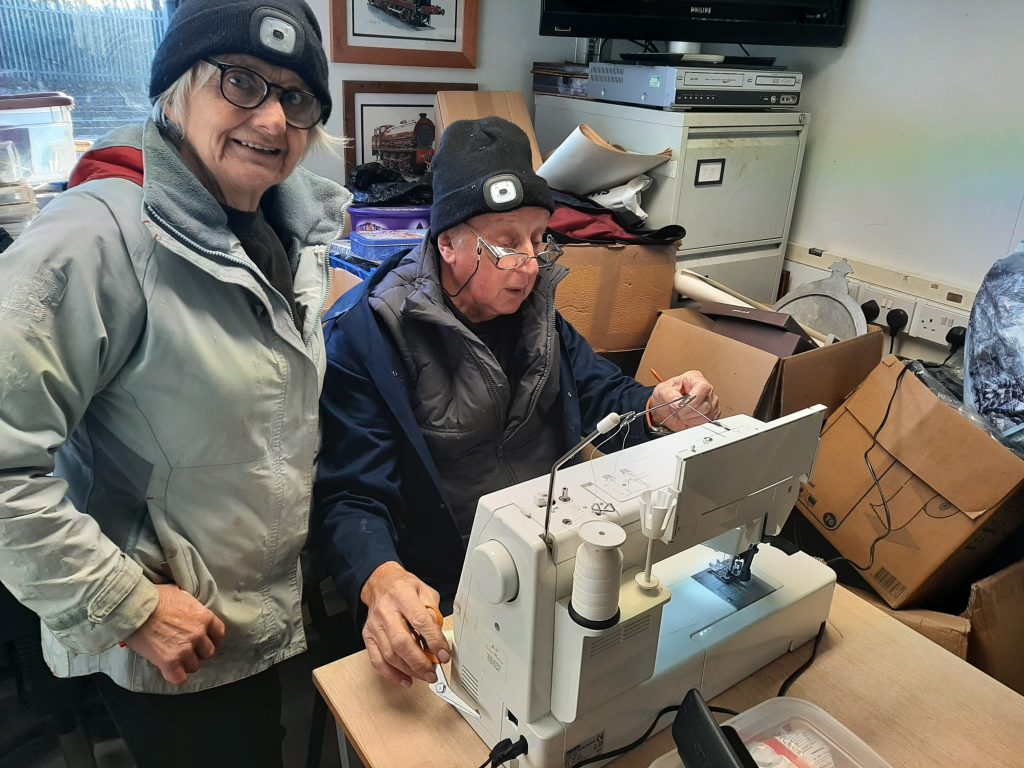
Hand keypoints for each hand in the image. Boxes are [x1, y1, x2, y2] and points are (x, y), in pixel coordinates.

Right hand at [124, 584, 225, 685]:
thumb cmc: (155, 597)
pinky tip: (169, 671)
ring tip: (175, 659)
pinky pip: (179, 678)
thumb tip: (188, 610)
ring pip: (194, 666)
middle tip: (186, 650)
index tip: (204, 642)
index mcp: (204, 617)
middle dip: (198, 652)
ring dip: (185, 664)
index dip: (211, 639)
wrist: (135, 606)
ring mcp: (185, 649)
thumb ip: (190, 606)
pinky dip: (175, 676)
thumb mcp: (181, 594)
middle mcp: (198, 634)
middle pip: (208, 652)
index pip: (219, 634)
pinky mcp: (169, 661)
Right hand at [360, 561, 448, 687]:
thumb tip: (438, 638)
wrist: (380, 583)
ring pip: (389, 654)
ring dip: (409, 670)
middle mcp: (386, 611)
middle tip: (433, 673)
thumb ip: (432, 612)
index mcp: (402, 596)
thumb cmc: (404, 587)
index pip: (420, 621)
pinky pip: (377, 660)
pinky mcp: (367, 636)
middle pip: (401, 642)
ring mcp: (374, 625)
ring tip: (424, 676)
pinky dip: (391, 674)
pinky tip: (405, 679)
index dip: (434, 640)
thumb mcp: (425, 591)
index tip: (444, 654)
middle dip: (419, 662)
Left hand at [650, 370, 719, 431]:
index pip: (703, 388)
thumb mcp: (662, 391)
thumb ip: (669, 395)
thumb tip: (678, 403)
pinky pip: (707, 423)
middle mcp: (706, 390)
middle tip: (677, 412)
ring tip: (681, 415)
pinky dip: (695, 425)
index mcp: (695, 378)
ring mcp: (712, 403)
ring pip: (706, 417)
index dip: (692, 400)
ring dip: (690, 420)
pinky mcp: (713, 414)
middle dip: (688, 413)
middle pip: (705, 405)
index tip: (680, 407)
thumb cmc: (666, 396)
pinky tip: (687, 420)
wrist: (666, 408)